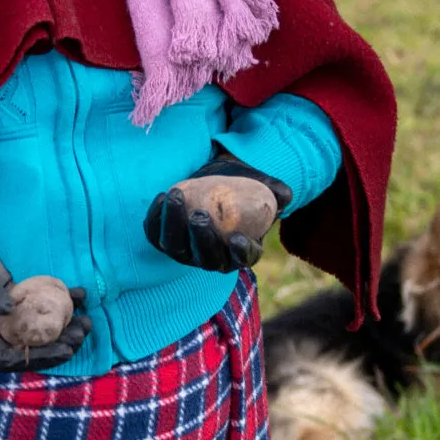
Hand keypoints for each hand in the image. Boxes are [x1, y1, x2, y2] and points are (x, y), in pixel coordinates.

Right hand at [0, 207, 90, 369]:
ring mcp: (2, 310)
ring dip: (63, 326)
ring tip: (87, 318)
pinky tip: (78, 293)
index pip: (6, 358)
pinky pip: (37, 303)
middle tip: (83, 331)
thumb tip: (8, 310)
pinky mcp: (11, 292)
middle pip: (28, 347)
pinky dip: (59, 301)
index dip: (35, 359)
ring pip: (37, 328)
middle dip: (58, 344)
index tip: (62, 349)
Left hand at [143, 145, 292, 273]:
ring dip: (174, 226)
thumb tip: (283, 195)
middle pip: (207, 259)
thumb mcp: (265, 186)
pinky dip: (155, 219)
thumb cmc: (245, 185)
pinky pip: (156, 236)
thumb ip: (277, 191)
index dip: (240, 253)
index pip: (243, 259)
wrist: (217, 179)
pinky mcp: (165, 240)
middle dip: (201, 240)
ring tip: (176, 197)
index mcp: (242, 251)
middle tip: (199, 215)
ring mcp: (187, 253)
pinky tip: (162, 197)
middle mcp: (213, 258)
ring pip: (177, 249)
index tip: (236, 238)